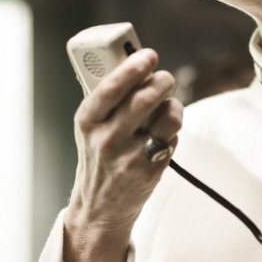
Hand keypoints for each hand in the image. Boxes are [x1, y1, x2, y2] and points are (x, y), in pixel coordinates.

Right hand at [63, 48, 182, 261]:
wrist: (101, 206)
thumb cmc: (99, 155)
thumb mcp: (91, 127)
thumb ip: (108, 98)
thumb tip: (136, 63)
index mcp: (87, 121)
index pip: (110, 87)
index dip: (133, 67)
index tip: (149, 54)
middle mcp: (107, 139)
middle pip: (144, 98)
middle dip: (162, 81)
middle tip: (165, 78)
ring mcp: (130, 156)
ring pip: (167, 115)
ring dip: (174, 104)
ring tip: (168, 104)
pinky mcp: (151, 170)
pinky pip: (173, 136)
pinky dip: (174, 127)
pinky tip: (163, 132)